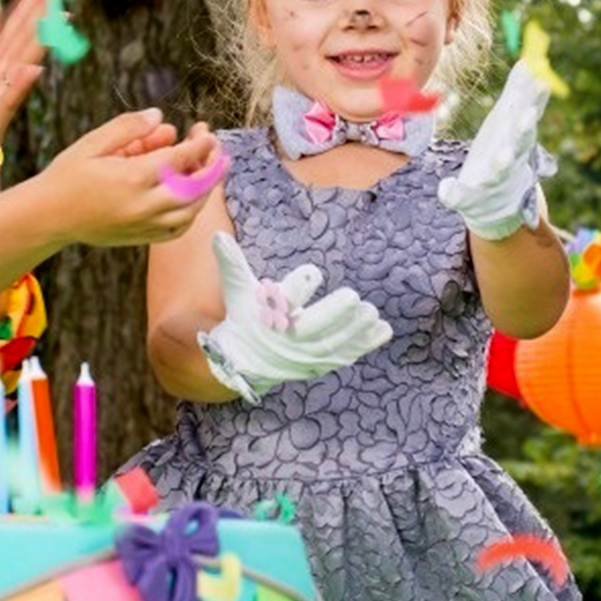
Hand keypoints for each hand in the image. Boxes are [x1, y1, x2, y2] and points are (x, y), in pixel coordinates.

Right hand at [43, 112, 217, 247]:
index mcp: (132, 177)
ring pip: (191, 211)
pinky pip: (177, 229)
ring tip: (209, 171)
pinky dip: (191, 213)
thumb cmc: (67, 175)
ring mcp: (144, 225)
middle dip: (211, 167)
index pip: (180, 159)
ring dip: (205, 190)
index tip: (207, 134)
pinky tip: (192, 197)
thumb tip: (160, 116)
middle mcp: (143, 204)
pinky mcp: (142, 238)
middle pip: (194, 187)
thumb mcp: (93, 143)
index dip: (200, 145)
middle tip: (218, 151)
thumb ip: (128, 128)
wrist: (48, 216)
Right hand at [200, 232, 390, 404]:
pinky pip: (346, 355)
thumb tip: (216, 235)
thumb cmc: (246, 317)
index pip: (282, 302)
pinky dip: (366, 345)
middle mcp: (288, 339)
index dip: (297, 287)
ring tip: (372, 313)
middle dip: (332, 314)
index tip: (314, 271)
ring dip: (355, 330)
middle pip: (312, 329)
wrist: (244, 361)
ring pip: (333, 345)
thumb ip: (232, 264)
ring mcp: (306, 356)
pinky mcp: (321, 364)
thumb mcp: (238, 290)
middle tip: (353, 297)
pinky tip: (384, 329)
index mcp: (268, 318)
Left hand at [438, 61, 553, 241]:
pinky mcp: (474, 197)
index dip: (535, 101)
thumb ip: (517, 95)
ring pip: (500, 171)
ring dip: (502, 163)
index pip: (529, 115)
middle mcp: (512, 157)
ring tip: (502, 157)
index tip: (542, 83)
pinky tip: (445, 189)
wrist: (497, 204)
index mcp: (517, 136)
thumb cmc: (504, 151)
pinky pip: (464, 196)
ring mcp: (494, 180)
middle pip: (521, 142)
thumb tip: (528, 62)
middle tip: (528, 115)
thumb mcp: (508, 122)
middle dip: (524, 129)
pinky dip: (455, 194)